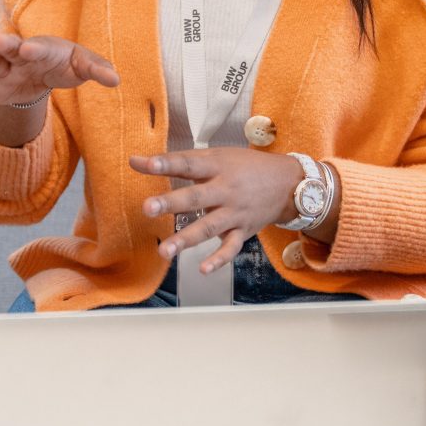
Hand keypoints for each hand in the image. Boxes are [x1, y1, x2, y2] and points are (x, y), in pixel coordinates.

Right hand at [0, 32, 119, 106]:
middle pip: (11, 49)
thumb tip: (116, 79)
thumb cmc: (64, 64)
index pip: (40, 48)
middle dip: (5, 46)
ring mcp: (4, 71)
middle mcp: (20, 56)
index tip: (30, 49)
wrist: (44, 73)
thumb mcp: (82, 66)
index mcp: (44, 49)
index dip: (35, 49)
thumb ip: (97, 70)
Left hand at [134, 147, 305, 274]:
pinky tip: (202, 268)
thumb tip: (136, 161)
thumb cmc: (246, 167)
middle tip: (147, 208)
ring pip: (209, 227)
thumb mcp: (218, 156)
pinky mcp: (244, 231)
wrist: (288, 183)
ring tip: (164, 250)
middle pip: (196, 196)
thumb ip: (180, 162)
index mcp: (218, 166)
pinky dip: (218, 259)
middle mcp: (226, 189)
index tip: (141, 163)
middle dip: (171, 203)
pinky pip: (230, 248)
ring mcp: (235, 212)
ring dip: (186, 239)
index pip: (188, 163)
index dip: (165, 163)